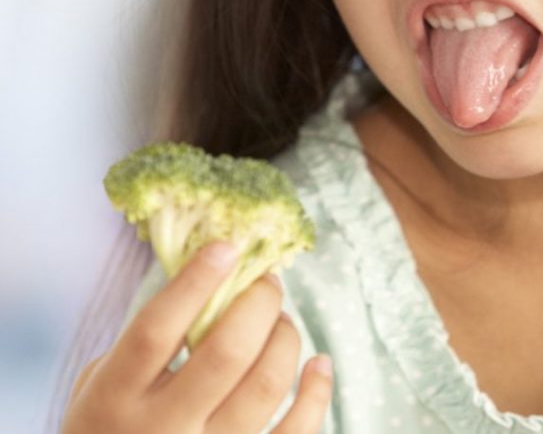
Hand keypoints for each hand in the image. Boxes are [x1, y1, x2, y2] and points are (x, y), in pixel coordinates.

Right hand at [62, 243, 333, 433]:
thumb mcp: (101, 386)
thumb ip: (142, 343)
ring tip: (281, 322)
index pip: (156, 330)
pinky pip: (297, 430)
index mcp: (114, 397)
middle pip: (226, 352)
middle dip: (257, 304)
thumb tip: (207, 280)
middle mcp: (162, 428)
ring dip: (285, 339)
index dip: (195, 283)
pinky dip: (317, 391)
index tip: (226, 248)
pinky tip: (319, 363)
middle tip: (267, 283)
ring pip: (266, 385)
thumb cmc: (111, 426)